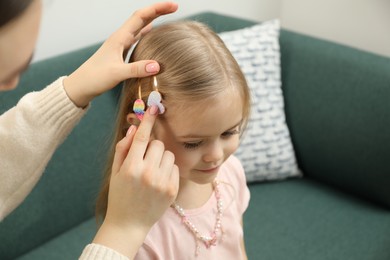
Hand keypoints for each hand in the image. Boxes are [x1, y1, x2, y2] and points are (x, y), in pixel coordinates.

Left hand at [63, 2, 177, 106]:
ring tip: (166, 16)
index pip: (141, 17)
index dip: (157, 9)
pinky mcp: (120, 53)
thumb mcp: (117, 74)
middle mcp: (120, 38)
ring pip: (140, 27)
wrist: (81, 86)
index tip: (174, 6)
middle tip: (175, 7)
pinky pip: (137, 38)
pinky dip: (147, 32)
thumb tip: (158, 65)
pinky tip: (151, 33)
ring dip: (153, 19)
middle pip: (142, 18)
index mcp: (119, 38)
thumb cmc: (95, 78)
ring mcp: (120, 45)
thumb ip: (137, 69)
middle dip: (158, 11)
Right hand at [93, 106, 178, 257]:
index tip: (154, 106)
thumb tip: (133, 128)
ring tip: (152, 171)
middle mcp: (148, 173)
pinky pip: (175, 167)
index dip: (148, 120)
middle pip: (158, 144)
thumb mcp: (115, 172)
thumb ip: (123, 148)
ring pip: (169, 154)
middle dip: (152, 147)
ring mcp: (162, 182)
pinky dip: (168, 169)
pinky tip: (159, 180)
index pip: (142, 137)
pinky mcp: (172, 189)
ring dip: (161, 158)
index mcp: (131, 167)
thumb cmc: (119, 196)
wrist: (129, 224)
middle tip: (145, 159)